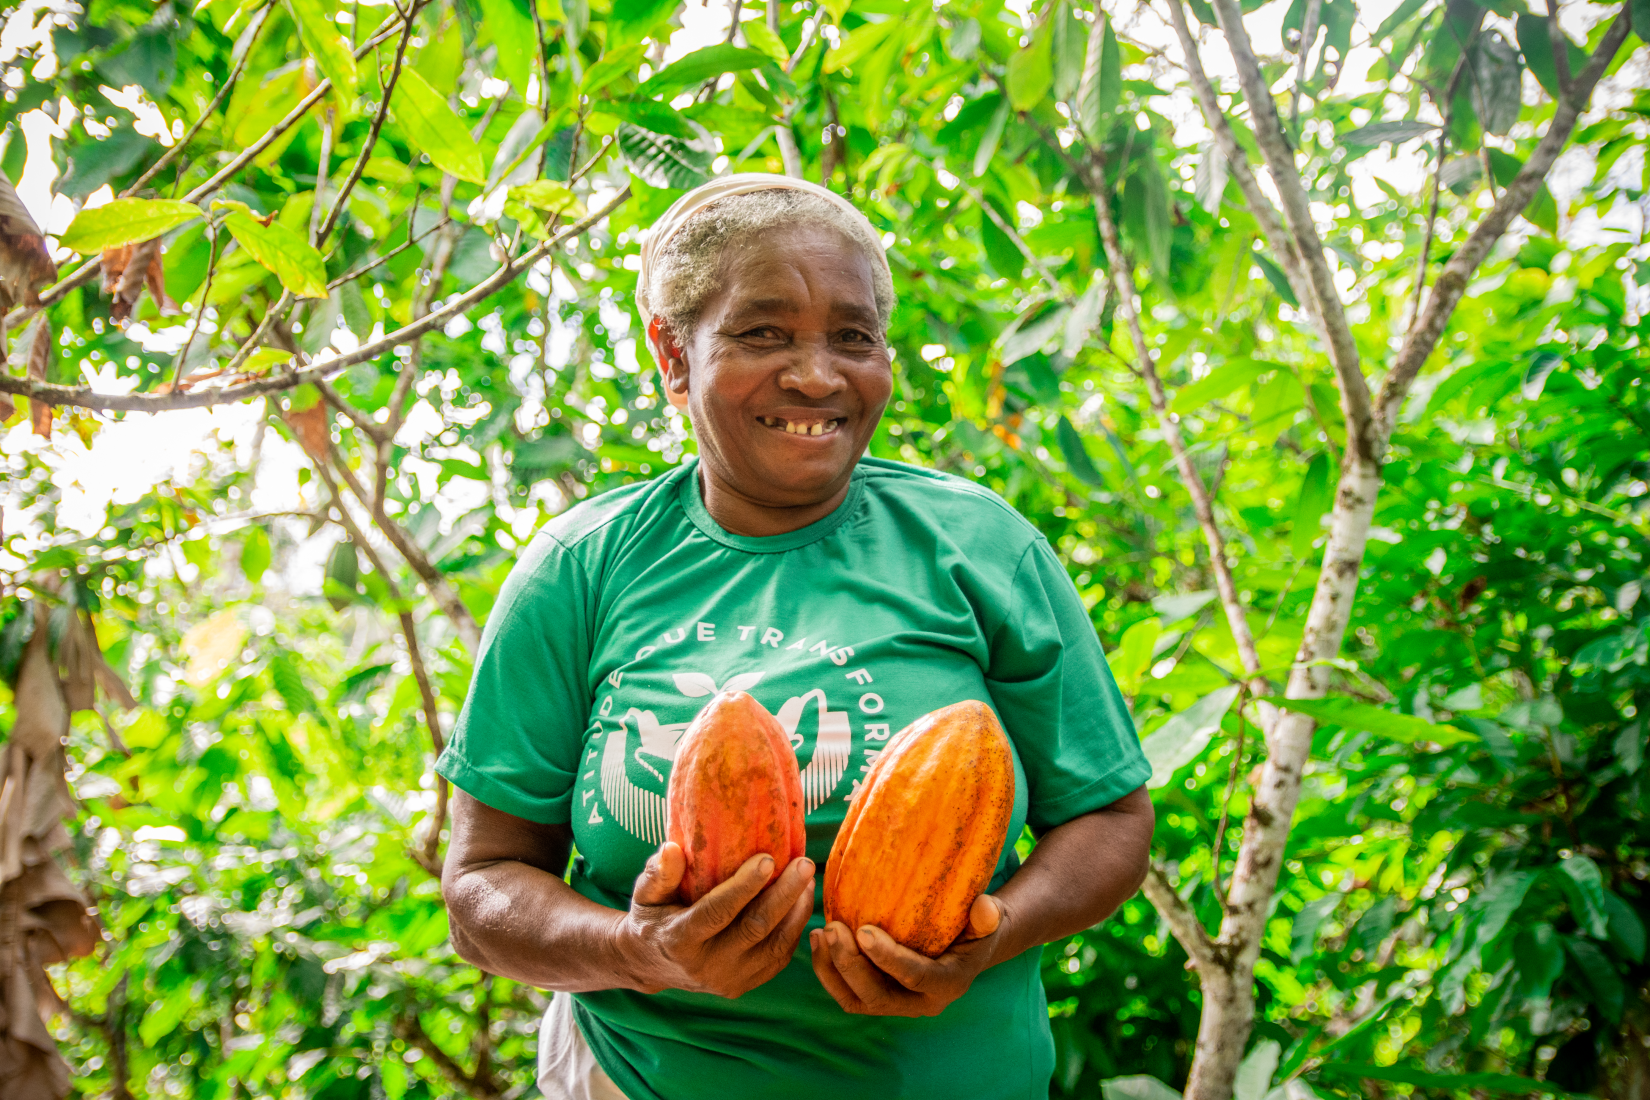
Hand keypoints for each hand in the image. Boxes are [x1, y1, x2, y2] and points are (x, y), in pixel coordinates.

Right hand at [613, 842, 814, 997]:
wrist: (651, 964)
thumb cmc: (652, 916)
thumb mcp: (645, 894)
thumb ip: (659, 873)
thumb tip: (673, 848)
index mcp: (679, 940)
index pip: (717, 912)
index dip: (744, 887)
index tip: (768, 858)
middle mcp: (706, 966)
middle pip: (754, 929)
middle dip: (784, 894)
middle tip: (805, 864)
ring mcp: (728, 980)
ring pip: (774, 946)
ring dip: (797, 911)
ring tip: (809, 879)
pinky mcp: (744, 985)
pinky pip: (778, 958)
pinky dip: (794, 930)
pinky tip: (802, 902)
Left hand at [809, 894, 1004, 1016]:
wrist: (970, 944)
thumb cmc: (978, 926)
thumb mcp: (989, 921)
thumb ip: (988, 916)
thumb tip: (984, 908)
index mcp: (947, 985)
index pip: (915, 977)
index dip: (888, 958)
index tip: (864, 930)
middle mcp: (919, 1003)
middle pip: (877, 995)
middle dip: (850, 964)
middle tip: (832, 928)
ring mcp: (896, 1003)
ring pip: (856, 999)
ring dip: (832, 969)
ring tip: (820, 932)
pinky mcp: (878, 997)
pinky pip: (847, 993)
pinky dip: (827, 971)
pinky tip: (817, 938)